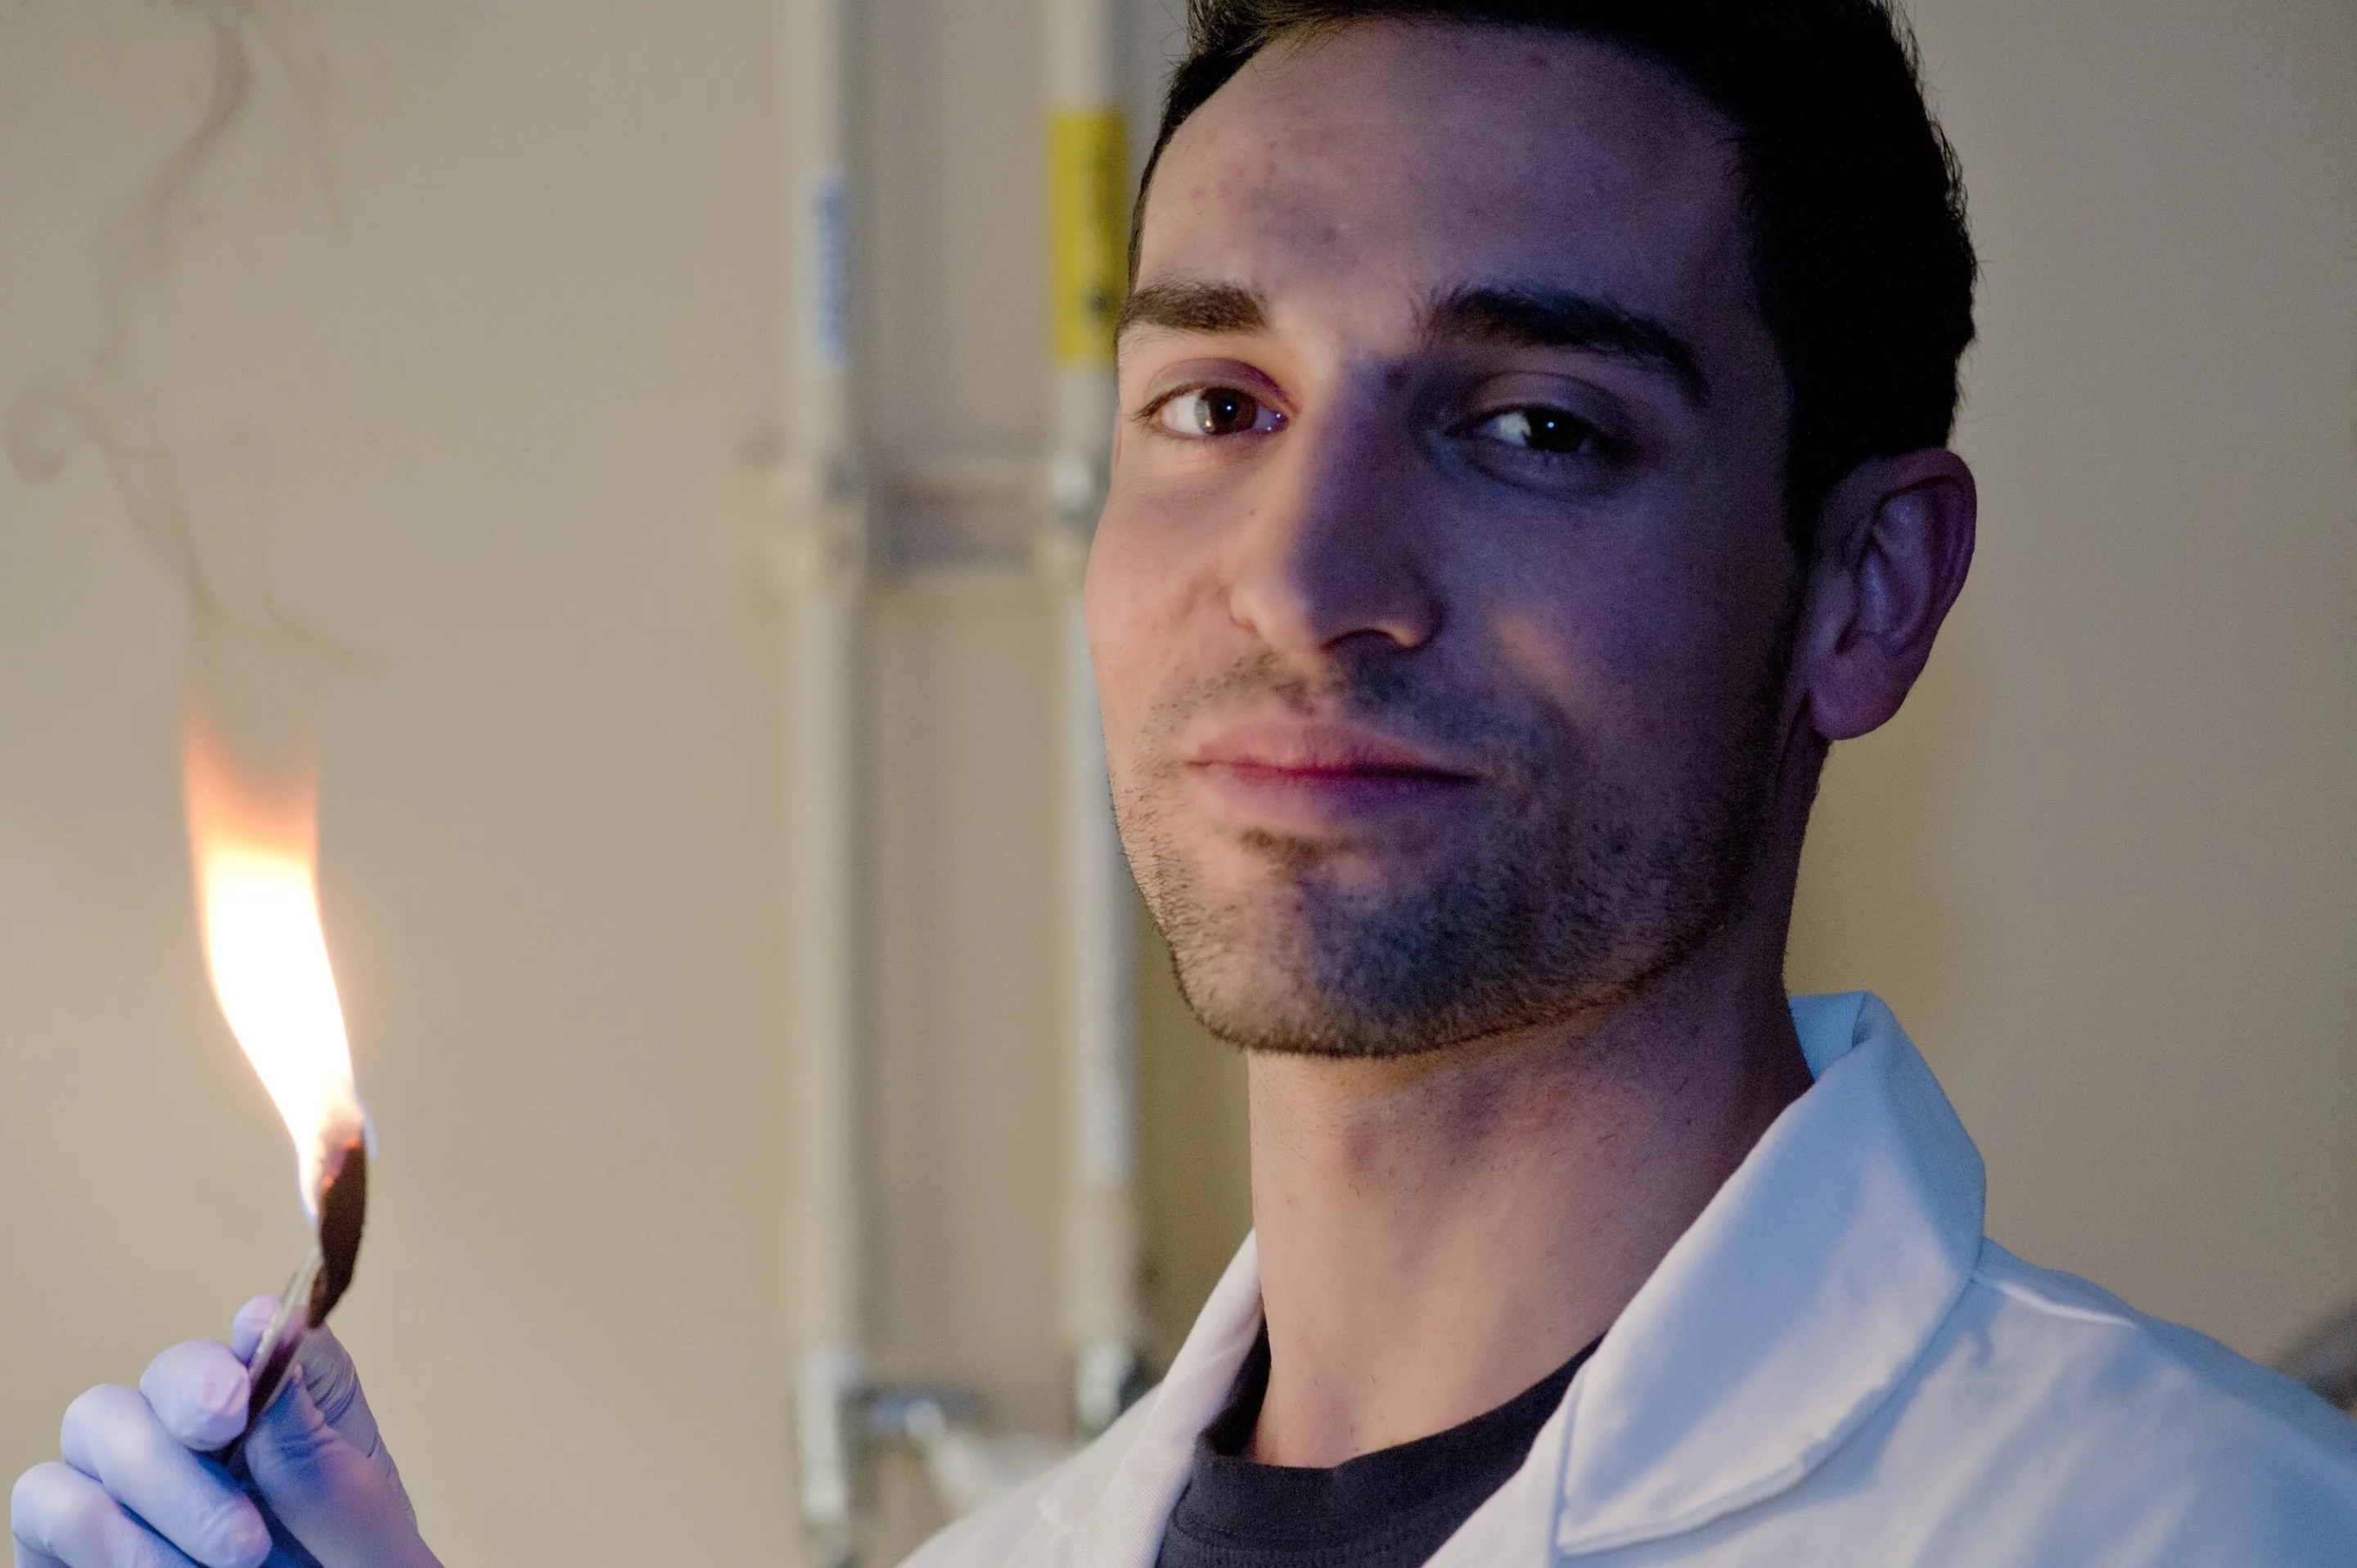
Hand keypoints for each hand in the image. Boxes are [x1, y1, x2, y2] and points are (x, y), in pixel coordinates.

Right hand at [12, 1298, 440, 1567]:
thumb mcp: (355, 1531)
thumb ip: (316, 1449)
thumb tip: (280, 1335)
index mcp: (295, 1404)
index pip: (269, 1332)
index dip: (255, 1343)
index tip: (243, 1394)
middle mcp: (205, 1420)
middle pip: (164, 1374)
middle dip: (191, 1455)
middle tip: (245, 1540)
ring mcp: (130, 1469)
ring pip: (92, 1427)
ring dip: (155, 1509)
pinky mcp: (70, 1526)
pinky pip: (47, 1500)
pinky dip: (105, 1546)